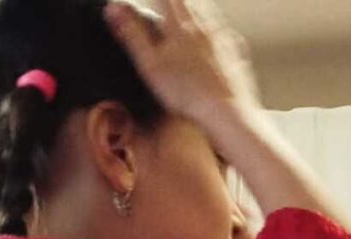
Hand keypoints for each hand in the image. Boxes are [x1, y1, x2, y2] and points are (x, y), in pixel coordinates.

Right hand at [105, 0, 259, 129]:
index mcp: (180, 27)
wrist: (228, 114)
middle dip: (177, 0)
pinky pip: (230, 36)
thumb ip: (132, 35)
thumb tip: (113, 8)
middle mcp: (204, 29)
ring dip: (200, 8)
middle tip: (171, 1)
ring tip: (193, 7)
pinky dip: (222, 30)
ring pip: (211, 15)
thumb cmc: (188, 94)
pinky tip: (223, 33)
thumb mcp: (151, 65)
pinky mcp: (238, 59)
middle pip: (190, 3)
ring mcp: (224, 43)